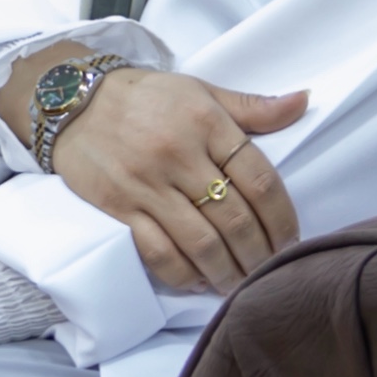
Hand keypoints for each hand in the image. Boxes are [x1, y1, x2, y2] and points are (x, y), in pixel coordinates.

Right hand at [43, 66, 309, 293]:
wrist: (74, 101)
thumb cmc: (146, 97)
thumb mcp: (200, 91)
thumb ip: (251, 106)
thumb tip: (302, 101)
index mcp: (207, 123)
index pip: (259, 178)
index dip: (282, 218)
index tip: (291, 240)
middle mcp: (179, 155)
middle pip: (234, 218)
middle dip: (260, 253)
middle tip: (271, 271)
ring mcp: (147, 184)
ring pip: (200, 242)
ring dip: (227, 272)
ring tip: (241, 285)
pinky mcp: (119, 208)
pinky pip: (158, 252)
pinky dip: (184, 275)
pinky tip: (199, 281)